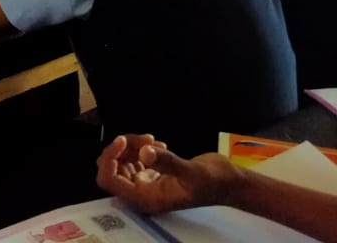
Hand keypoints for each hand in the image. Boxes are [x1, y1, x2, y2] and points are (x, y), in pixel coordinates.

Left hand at [96, 134, 239, 213]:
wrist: (229, 182)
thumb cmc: (213, 181)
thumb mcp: (191, 172)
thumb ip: (167, 163)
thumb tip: (144, 152)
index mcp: (144, 198)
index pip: (108, 179)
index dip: (109, 158)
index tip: (123, 140)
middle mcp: (141, 193)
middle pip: (112, 167)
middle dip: (123, 149)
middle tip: (147, 139)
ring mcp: (146, 183)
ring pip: (122, 160)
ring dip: (133, 146)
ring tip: (156, 141)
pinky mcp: (152, 174)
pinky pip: (134, 158)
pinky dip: (140, 148)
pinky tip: (160, 145)